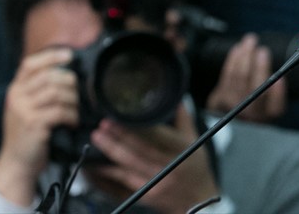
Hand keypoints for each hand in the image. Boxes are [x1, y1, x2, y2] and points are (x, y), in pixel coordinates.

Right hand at [0, 48, 77, 206]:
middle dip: (70, 84)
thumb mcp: (29, 107)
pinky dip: (72, 116)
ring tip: (75, 111)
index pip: (30, 64)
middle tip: (77, 97)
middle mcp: (16, 96)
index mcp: (16, 89)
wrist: (19, 161)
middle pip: (50, 77)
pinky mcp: (33, 124)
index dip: (51, 56)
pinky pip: (60, 111)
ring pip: (57, 93)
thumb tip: (70, 72)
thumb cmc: (31, 132)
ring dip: (73, 101)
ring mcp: (23, 110)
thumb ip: (41, 90)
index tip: (69, 55)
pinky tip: (73, 122)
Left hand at [87, 104, 217, 213]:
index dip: (138, 127)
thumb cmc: (197, 169)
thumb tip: (176, 99)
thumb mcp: (196, 141)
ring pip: (130, 166)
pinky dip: (110, 171)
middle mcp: (169, 166)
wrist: (200, 199)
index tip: (123, 116)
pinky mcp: (147, 194)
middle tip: (104, 124)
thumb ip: (183, 119)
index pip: (158, 136)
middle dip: (120, 136)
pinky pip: (125, 180)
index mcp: (182, 149)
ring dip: (112, 151)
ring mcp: (157, 182)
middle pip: (140, 150)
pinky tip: (98, 163)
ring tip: (98, 138)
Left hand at [206, 33, 286, 121]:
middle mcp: (249, 115)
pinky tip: (238, 50)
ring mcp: (232, 107)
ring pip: (239, 77)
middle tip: (262, 50)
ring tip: (250, 41)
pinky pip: (227, 75)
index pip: (275, 106)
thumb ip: (277, 95)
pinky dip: (233, 59)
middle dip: (260, 66)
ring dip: (245, 56)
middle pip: (255, 87)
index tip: (280, 77)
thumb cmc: (254, 105)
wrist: (227, 117)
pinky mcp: (217, 100)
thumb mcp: (270, 105)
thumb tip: (279, 81)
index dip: (278, 93)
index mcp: (267, 117)